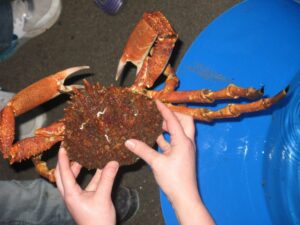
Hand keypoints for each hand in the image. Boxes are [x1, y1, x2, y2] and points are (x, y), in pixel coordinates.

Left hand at [55, 147, 118, 224]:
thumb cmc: (97, 220)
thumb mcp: (102, 197)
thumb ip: (107, 178)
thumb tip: (113, 161)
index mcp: (70, 194)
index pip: (64, 172)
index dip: (63, 159)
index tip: (63, 146)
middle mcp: (71, 194)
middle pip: (63, 175)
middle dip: (65, 162)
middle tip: (70, 150)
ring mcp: (77, 197)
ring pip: (74, 179)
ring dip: (77, 168)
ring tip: (83, 156)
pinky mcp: (85, 199)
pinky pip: (86, 184)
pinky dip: (92, 175)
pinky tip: (100, 168)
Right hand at [125, 101, 214, 224]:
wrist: (184, 197)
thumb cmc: (174, 180)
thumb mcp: (156, 163)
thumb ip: (143, 150)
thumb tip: (128, 141)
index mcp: (182, 141)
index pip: (173, 120)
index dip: (164, 109)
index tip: (156, 102)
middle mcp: (186, 142)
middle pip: (184, 121)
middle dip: (174, 115)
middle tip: (160, 113)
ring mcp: (184, 149)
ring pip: (179, 131)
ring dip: (169, 126)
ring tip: (155, 123)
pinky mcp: (181, 156)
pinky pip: (174, 142)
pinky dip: (166, 138)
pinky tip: (154, 138)